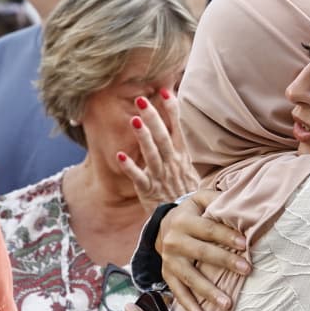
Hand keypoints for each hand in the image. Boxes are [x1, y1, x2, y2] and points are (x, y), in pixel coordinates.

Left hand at [114, 89, 199, 210]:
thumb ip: (180, 153)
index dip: (172, 110)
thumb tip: (175, 133)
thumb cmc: (186, 194)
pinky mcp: (150, 190)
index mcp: (182, 157)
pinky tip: (120, 156)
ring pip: (152, 153)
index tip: (165, 91)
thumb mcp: (189, 171)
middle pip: (163, 137)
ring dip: (143, 137)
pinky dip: (131, 167)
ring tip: (134, 120)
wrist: (185, 218)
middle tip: (142, 99)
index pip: (177, 128)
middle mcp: (172, 163)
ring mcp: (161, 176)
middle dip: (153, 117)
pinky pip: (139, 177)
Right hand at [157, 190, 247, 310]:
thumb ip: (217, 199)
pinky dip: (189, 305)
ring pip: (190, 277)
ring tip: (227, 304)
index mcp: (183, 221)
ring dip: (209, 291)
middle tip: (247, 270)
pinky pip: (178, 292)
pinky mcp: (167, 275)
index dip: (226, 236)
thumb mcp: (201, 199)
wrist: (164, 225)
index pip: (209, 229)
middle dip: (225, 262)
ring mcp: (169, 260)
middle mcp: (173, 241)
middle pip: (202, 253)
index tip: (245, 244)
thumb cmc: (194, 212)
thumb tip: (240, 204)